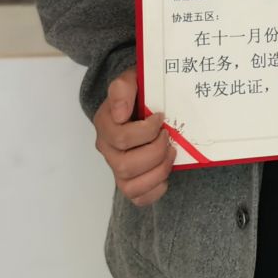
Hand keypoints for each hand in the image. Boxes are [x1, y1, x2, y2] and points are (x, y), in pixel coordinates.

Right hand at [92, 68, 175, 206]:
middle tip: (168, 136)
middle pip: (126, 165)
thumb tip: (120, 113)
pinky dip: (154, 190)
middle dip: (155, 152)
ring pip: (130, 186)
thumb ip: (122, 88)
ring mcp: (116, 167)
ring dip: (157, 172)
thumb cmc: (140, 90)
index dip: (146, 131)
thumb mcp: (131, 79)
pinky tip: (165, 175)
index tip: (161, 117)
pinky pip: (137, 198)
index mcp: (105, 123)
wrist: (143, 100)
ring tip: (171, 153)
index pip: (121, 137)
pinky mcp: (129, 181)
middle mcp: (107, 148)